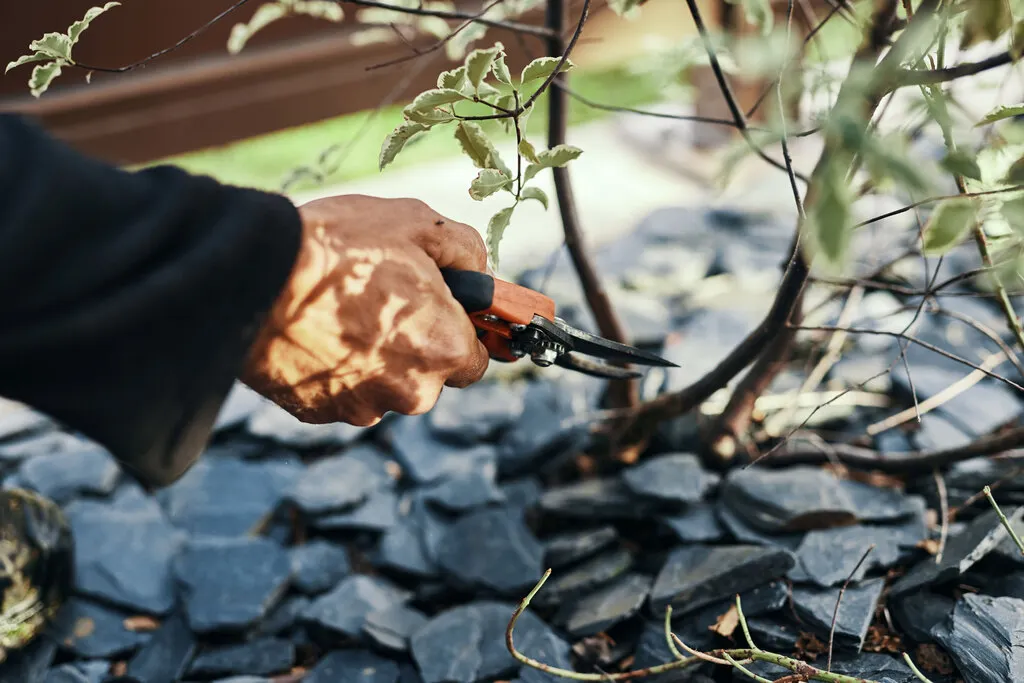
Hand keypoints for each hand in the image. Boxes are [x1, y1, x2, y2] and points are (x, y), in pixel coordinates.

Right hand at [241, 194, 489, 425]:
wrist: (253, 276)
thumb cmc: (339, 247)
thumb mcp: (419, 223)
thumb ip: (465, 252)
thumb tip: (478, 272)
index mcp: (445, 349)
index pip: (476, 359)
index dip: (460, 331)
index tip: (443, 312)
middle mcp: (412, 391)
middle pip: (428, 374)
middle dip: (413, 342)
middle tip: (381, 298)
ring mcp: (362, 406)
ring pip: (382, 384)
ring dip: (371, 356)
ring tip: (340, 309)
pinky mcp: (318, 412)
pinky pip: (339, 390)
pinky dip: (333, 366)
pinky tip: (315, 330)